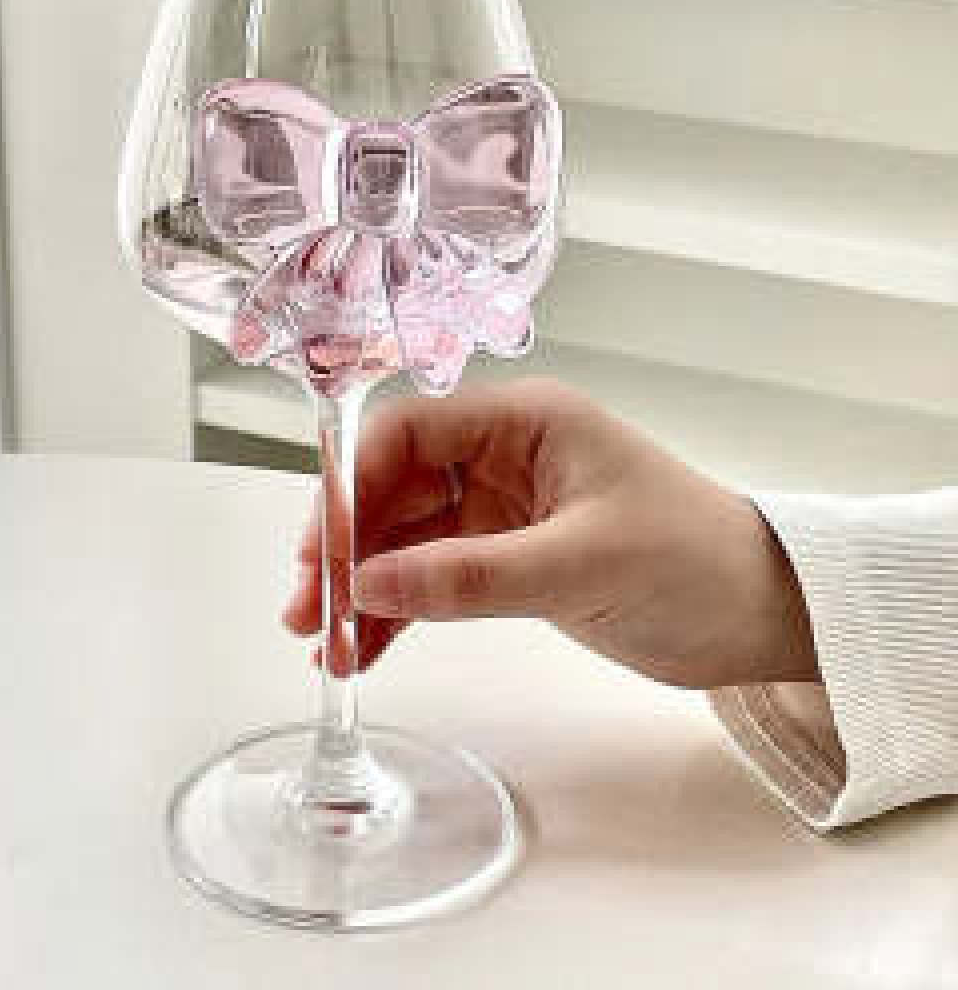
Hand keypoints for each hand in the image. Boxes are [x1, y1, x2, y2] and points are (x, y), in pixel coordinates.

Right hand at [284, 379, 819, 689]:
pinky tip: (366, 650)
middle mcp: (503, 455)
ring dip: (363, 587)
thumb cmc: (694, 562)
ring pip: (406, 538)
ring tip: (324, 646)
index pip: (409, 433)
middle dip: (347, 547)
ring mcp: (501, 508)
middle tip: (308, 610)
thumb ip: (470, 576)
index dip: (353, 486)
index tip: (322, 552)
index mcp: (525, 421)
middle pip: (394, 487)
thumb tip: (366, 587)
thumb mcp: (580, 564)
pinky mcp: (507, 558)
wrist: (763, 615)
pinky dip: (399, 612)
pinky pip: (434, 578)